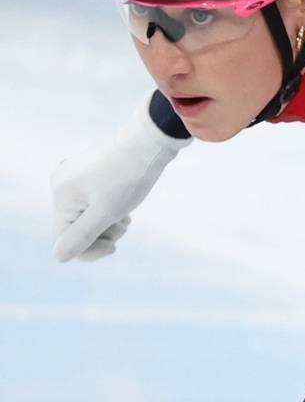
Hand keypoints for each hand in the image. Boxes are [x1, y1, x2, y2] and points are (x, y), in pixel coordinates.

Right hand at [49, 112, 187, 261]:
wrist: (148, 144)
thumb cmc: (129, 179)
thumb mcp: (106, 214)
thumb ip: (82, 237)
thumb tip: (59, 257)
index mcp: (60, 195)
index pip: (64, 239)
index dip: (90, 250)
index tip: (115, 246)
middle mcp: (59, 184)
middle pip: (75, 228)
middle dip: (102, 233)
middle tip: (124, 222)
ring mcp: (71, 177)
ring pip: (85, 216)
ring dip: (108, 222)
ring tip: (126, 213)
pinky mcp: (85, 173)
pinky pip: (91, 203)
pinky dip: (108, 209)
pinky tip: (123, 204)